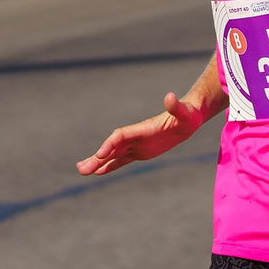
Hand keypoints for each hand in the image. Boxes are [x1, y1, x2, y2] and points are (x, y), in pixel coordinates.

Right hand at [77, 93, 203, 175]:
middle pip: (111, 147)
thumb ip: (175, 106)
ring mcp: (136, 144)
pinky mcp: (140, 152)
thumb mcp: (184, 112)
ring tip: (82, 171)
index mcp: (142, 128)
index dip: (109, 144)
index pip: (120, 136)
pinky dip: (110, 165)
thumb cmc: (188, 114)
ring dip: (97, 162)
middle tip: (81, 169)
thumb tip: (170, 97)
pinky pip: (122, 160)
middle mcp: (135, 136)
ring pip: (113, 155)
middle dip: (96, 157)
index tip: (100, 155)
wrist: (188, 118)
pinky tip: (98, 172)